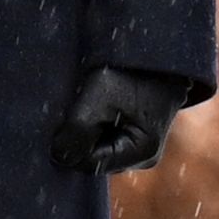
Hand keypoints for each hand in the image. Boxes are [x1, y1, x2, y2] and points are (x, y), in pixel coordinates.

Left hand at [46, 66, 194, 175]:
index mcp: (142, 152)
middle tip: (87, 105)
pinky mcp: (137, 139)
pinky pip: (106, 141)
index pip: (88, 164)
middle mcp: (145, 158)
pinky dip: (97, 126)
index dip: (72, 142)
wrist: (158, 54)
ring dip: (89, 130)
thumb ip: (75, 133)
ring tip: (97, 103)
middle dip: (81, 137)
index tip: (74, 113)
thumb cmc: (132, 73)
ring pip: (99, 150)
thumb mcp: (98, 99)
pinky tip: (103, 107)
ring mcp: (142, 150)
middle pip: (95, 159)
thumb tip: (60, 157)